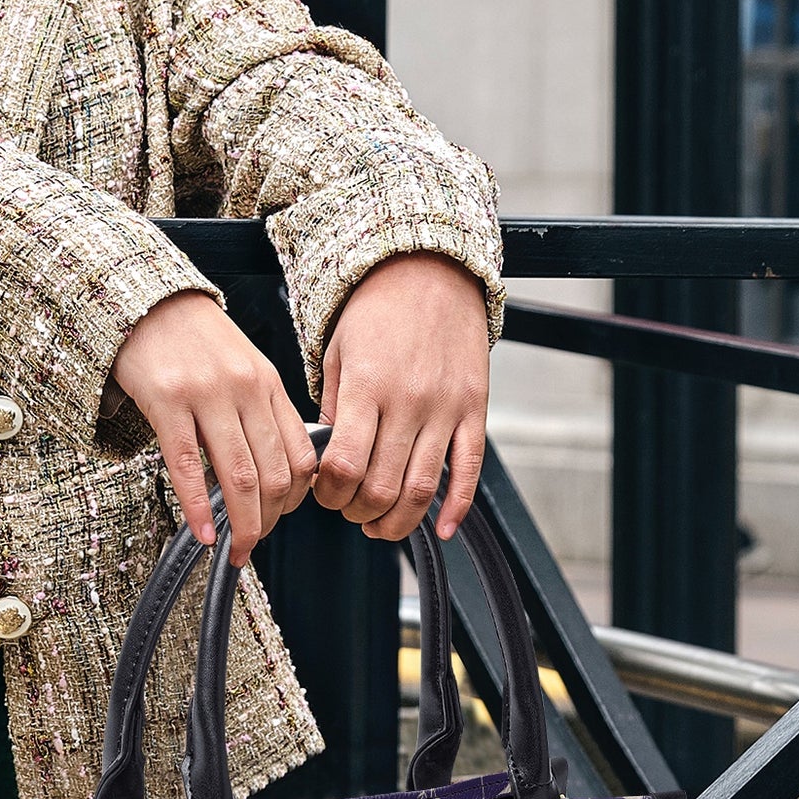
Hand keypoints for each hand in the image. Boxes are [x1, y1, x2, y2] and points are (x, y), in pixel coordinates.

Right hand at [112, 290, 316, 565]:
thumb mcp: (243, 368)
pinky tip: (203, 533)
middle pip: (274, 474)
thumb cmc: (192, 340)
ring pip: (239, 477)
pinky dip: (198, 508)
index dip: (296, 500)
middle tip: (252, 545)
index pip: (302, 456)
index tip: (279, 520)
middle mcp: (244, 389)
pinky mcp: (167, 402)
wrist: (145, 301)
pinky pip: (189, 466)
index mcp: (268, 384)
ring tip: (234, 549)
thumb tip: (277, 470)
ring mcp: (206, 395)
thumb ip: (262, 412)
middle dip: (268, 522)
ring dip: (242, 524)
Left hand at [313, 252, 490, 540]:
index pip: (342, 465)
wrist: (429, 269)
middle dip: (357, 512)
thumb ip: (335, 410)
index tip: (323, 494)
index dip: (328, 494)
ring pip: (422, 490)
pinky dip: (456, 508)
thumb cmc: (376, 311)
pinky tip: (443, 530)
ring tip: (379, 525)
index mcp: (367, 387)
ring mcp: (446, 408)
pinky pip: (469, 470)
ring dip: (397, 522)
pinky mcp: (474, 410)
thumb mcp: (337, 354)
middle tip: (349, 509)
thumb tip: (330, 464)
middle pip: (381, 487)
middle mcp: (409, 401)